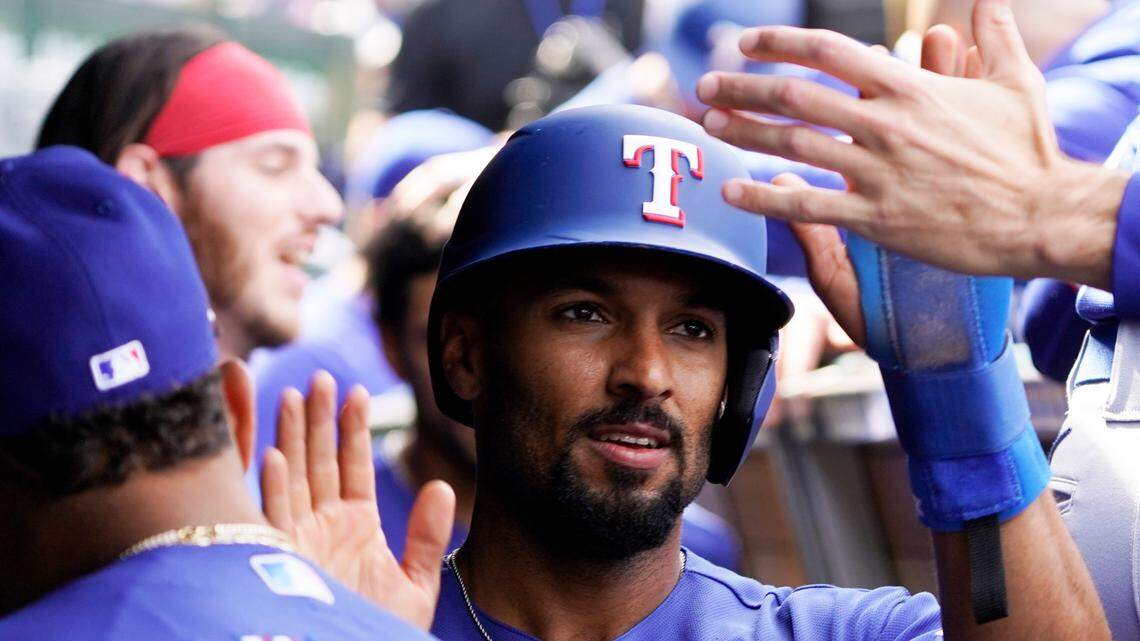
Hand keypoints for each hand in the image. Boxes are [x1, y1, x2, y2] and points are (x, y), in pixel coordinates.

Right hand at [260, 371, 455, 629]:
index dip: (353, 429)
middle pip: (319, 461)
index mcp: (356, 526)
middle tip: (322, 378)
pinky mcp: (280, 563)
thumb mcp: (416, 587)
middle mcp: (323, 526)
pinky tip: (274, 456)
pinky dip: (273, 488)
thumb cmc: (381, 635)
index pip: (353, 466)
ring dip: (291, 438)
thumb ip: (426, 537)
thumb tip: (443, 487)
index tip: (356, 392)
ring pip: (293, 478)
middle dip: (319, 420)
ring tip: (294, 396)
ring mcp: (300, 541)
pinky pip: (274, 519)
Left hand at [698, 0, 1127, 288]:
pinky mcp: (876, 217)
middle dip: (743, 89)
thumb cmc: (1030, 151)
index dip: (781, 44)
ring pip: (793, 146)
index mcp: (909, 86)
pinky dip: (765, 197)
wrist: (1042, 216)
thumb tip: (987, 1)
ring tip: (709, 127)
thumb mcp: (1017, 81)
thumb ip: (995, 35)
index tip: (748, 45)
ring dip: (744, 134)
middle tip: (707, 87)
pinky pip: (807, 204)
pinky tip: (733, 192)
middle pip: (796, 96)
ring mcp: (877, 171)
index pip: (829, 52)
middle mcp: (885, 124)